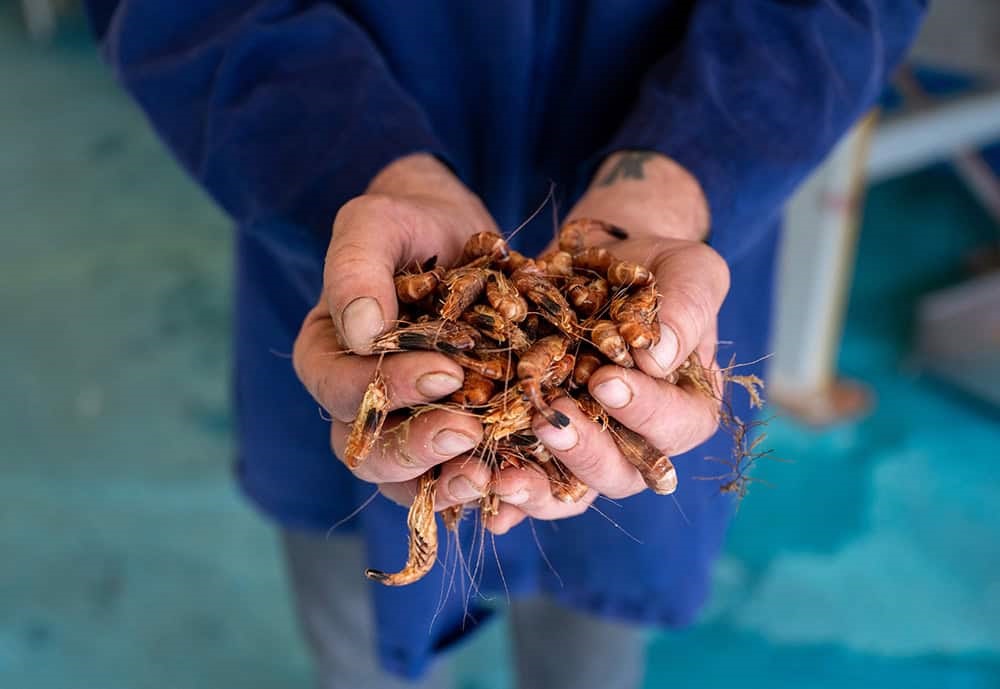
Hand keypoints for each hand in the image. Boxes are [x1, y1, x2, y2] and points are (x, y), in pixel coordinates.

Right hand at [292, 153, 502, 511]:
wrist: (455, 235)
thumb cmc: (406, 224)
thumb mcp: (376, 224)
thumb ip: (356, 268)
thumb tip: (360, 330)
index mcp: (328, 357)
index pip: (342, 390)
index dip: (388, 390)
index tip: (444, 372)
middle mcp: (358, 403)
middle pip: (369, 451)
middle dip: (416, 448)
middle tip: (468, 433)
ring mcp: (405, 426)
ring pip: (411, 480)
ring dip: (448, 485)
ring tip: (490, 479)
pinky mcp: (454, 435)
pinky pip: (460, 477)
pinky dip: (487, 492)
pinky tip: (519, 489)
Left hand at [485, 151, 730, 533]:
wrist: (602, 265)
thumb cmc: (657, 268)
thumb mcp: (688, 271)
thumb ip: (686, 309)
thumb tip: (660, 357)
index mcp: (687, 406)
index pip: (679, 424)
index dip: (646, 411)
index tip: (607, 380)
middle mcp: (640, 442)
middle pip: (621, 473)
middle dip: (584, 452)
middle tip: (551, 422)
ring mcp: (589, 448)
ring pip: (569, 490)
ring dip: (535, 490)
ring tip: (503, 478)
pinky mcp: (543, 443)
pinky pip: (525, 478)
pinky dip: (502, 493)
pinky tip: (478, 487)